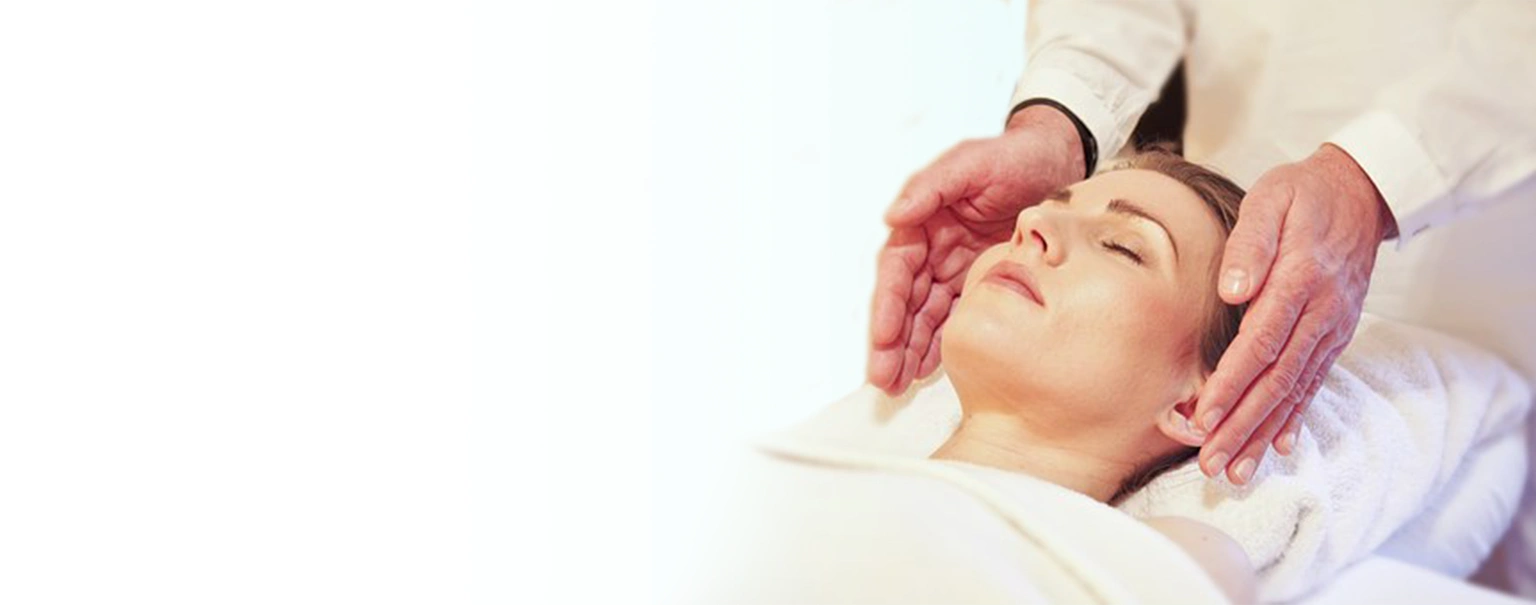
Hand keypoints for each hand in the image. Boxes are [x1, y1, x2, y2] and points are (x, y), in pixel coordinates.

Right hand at [867, 105, 1083, 395]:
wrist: (1061, 161)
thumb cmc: (1013, 156)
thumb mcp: (971, 162)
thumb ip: (931, 186)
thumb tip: (894, 215)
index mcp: (924, 221)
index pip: (897, 269)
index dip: (888, 305)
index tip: (884, 337)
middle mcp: (933, 248)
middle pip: (905, 301)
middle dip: (891, 341)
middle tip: (884, 378)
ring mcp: (955, 267)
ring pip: (925, 316)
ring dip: (909, 350)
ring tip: (898, 385)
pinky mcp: (981, 282)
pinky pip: (955, 317)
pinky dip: (940, 344)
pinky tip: (927, 370)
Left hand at [1194, 143, 1397, 482]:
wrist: (1360, 192)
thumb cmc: (1304, 193)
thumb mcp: (1272, 198)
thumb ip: (1249, 242)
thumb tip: (1232, 289)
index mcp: (1300, 279)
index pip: (1261, 341)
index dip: (1232, 383)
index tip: (1205, 416)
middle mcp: (1321, 312)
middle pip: (1277, 378)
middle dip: (1242, 425)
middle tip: (1213, 463)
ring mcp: (1332, 327)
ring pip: (1294, 390)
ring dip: (1263, 433)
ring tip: (1237, 470)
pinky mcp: (1335, 334)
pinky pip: (1314, 382)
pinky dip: (1295, 417)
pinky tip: (1278, 447)